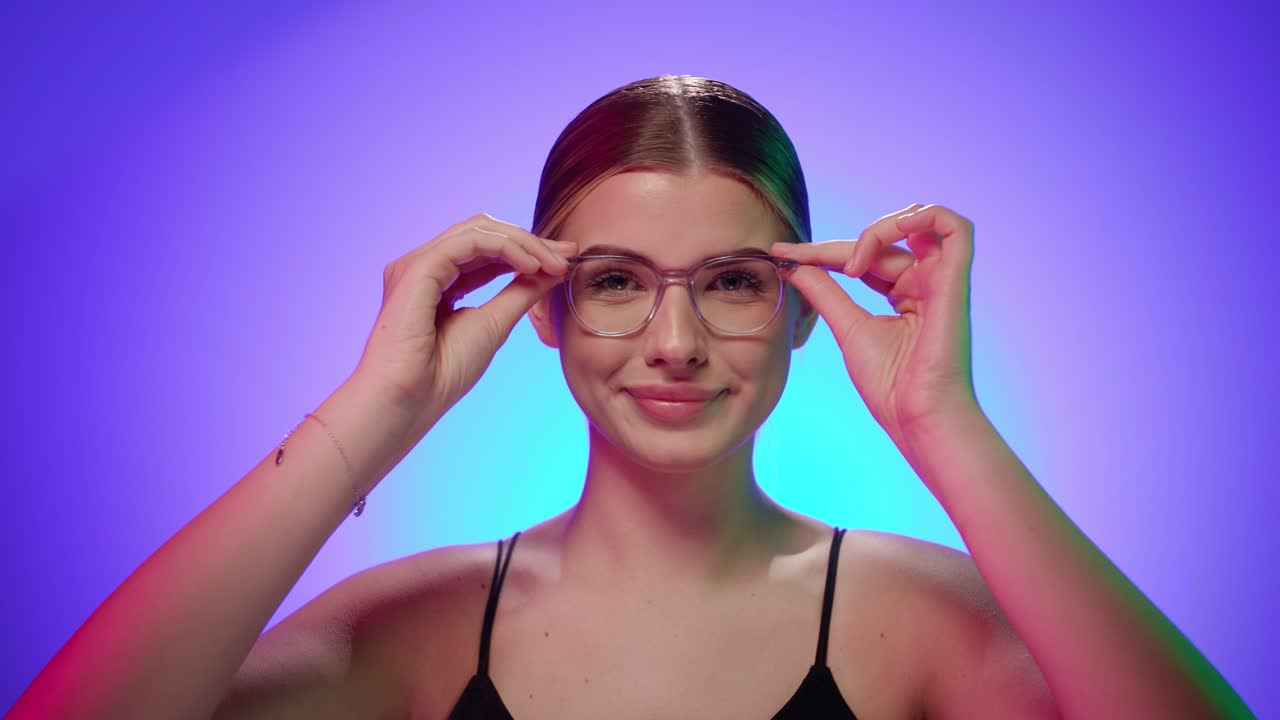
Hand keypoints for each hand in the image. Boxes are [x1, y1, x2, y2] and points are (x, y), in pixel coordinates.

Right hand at [352, 213, 576, 427]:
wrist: (410, 399)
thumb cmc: (443, 373)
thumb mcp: (495, 323)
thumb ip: (521, 292)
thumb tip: (552, 270)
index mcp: (438, 280)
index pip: (487, 250)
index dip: (528, 250)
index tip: (566, 259)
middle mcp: (425, 266)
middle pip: (485, 233)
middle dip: (530, 241)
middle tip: (567, 255)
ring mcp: (419, 263)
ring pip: (480, 231)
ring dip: (524, 243)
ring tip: (554, 263)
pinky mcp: (419, 267)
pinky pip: (470, 242)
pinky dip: (506, 248)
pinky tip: (531, 266)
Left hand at [771, 203, 977, 446]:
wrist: (916, 418)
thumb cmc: (891, 385)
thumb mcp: (848, 328)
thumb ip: (826, 293)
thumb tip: (796, 266)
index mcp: (905, 295)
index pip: (863, 258)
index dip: (822, 252)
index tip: (782, 253)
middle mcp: (927, 283)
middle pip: (883, 241)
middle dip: (836, 246)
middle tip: (798, 257)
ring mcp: (943, 281)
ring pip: (918, 222)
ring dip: (879, 229)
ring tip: (851, 264)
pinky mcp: (955, 282)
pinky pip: (955, 228)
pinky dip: (924, 216)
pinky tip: (884, 236)